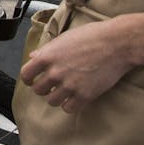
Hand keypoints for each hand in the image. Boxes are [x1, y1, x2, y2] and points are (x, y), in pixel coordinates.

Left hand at [19, 17, 135, 113]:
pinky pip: (68, 108)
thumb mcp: (64, 38)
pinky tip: (75, 98)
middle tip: (52, 85)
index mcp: (47, 56)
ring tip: (64, 91)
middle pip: (38, 90)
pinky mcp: (85, 95)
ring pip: (52, 101)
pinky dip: (70, 105)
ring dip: (56, 97)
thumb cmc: (92, 36)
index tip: (32, 80)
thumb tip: (33, 57)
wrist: (117, 43)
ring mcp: (69, 85)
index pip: (26, 74)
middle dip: (44, 88)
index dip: (29, 78)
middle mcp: (55, 72)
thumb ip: (47, 50)